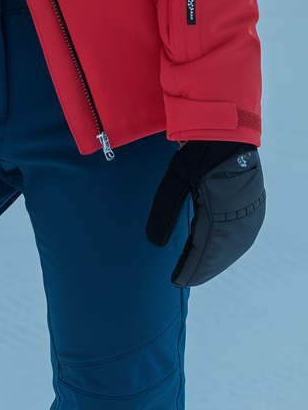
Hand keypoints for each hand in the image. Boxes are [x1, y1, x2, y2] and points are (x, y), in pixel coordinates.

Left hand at [146, 141, 264, 285]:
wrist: (228, 128)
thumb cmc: (199, 151)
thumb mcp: (176, 179)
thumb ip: (165, 212)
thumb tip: (154, 244)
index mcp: (220, 217)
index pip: (202, 255)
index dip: (188, 270)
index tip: (175, 281)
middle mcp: (240, 221)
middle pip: (218, 256)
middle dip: (201, 268)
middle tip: (183, 277)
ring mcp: (252, 215)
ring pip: (232, 249)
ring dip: (215, 259)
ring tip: (197, 267)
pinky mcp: (256, 207)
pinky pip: (242, 236)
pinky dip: (228, 246)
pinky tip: (217, 248)